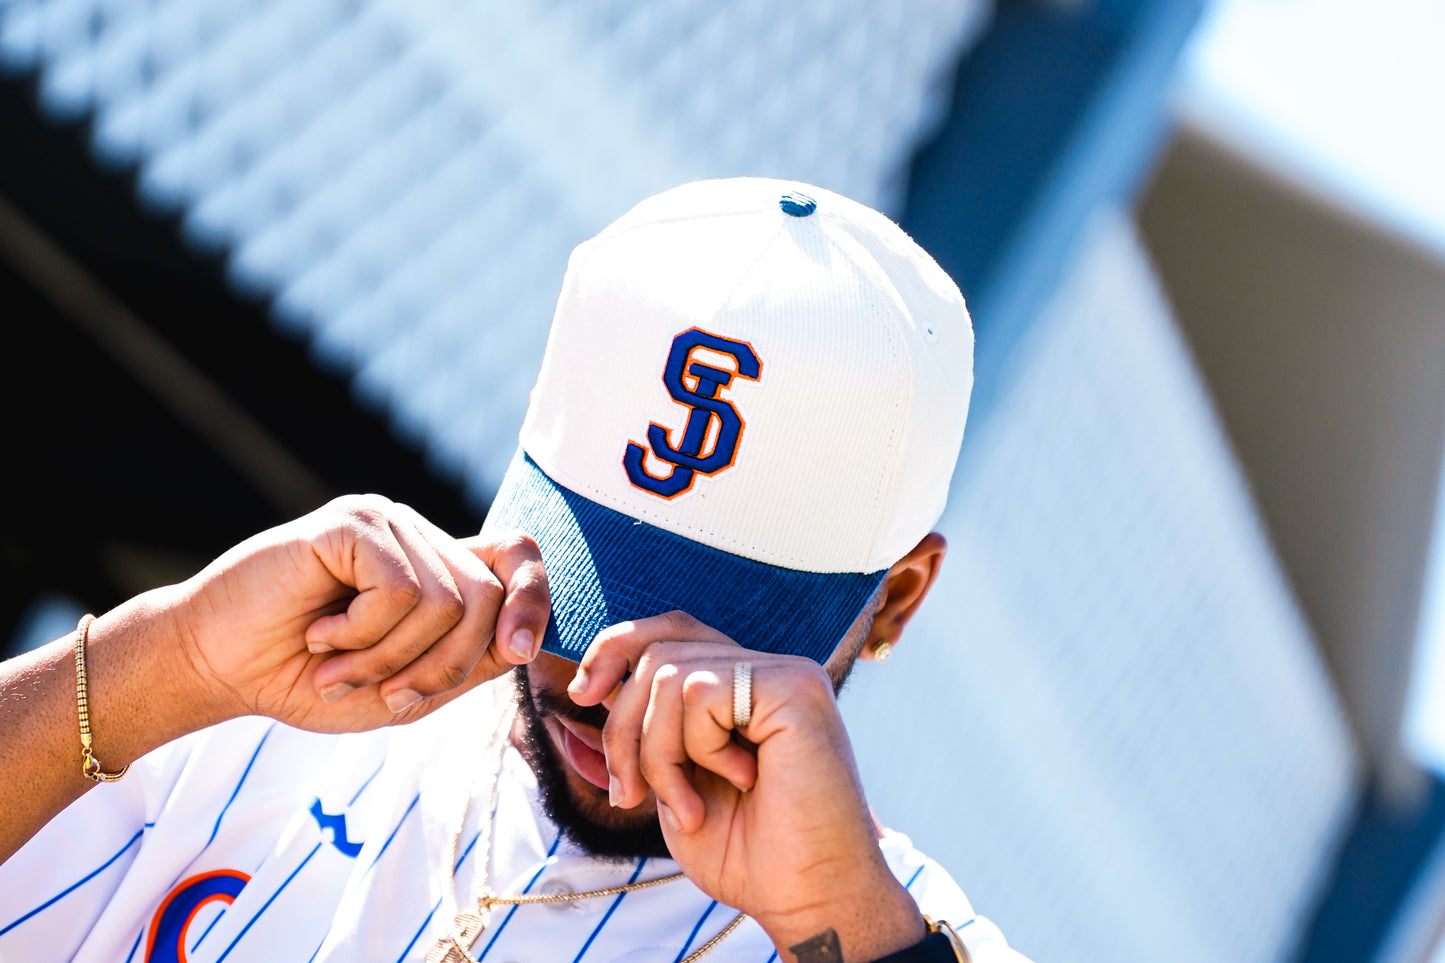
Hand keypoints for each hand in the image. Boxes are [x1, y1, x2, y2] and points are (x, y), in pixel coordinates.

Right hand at [170, 495, 549, 732]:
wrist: (217, 668)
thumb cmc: (305, 679)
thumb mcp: (403, 688)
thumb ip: (464, 666)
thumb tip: (525, 644)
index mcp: (436, 567)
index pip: (517, 557)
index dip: (535, 599)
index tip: (519, 654)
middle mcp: (417, 536)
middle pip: (486, 596)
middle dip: (444, 666)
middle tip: (388, 695)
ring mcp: (384, 523)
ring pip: (444, 601)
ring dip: (391, 658)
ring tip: (339, 670)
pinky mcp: (349, 524)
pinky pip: (398, 589)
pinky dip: (362, 634)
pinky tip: (319, 636)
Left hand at [568, 613, 923, 961]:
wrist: (808, 896)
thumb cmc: (748, 853)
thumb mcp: (675, 781)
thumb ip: (647, 728)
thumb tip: (592, 686)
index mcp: (742, 685)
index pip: (669, 631)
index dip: (616, 649)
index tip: (582, 695)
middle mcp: (767, 669)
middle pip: (658, 651)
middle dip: (623, 727)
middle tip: (630, 795)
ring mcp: (784, 673)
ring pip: (671, 673)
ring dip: (656, 752)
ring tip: (689, 804)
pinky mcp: (794, 686)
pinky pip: (701, 691)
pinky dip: (697, 748)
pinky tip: (739, 780)